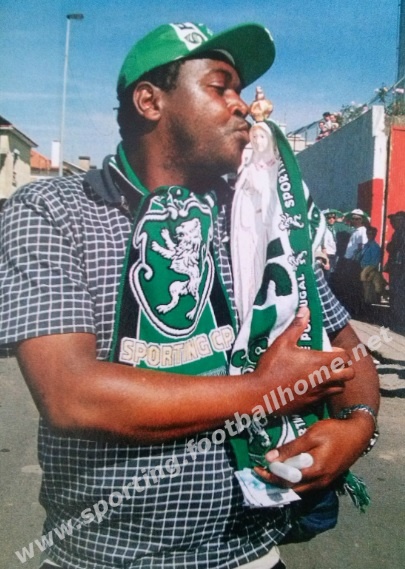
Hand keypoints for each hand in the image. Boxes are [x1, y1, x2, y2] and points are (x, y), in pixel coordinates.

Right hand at [254, 307, 353, 414]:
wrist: (261, 393)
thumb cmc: (272, 365)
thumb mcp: (283, 342)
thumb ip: (297, 326)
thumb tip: (306, 308)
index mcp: (320, 362)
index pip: (345, 357)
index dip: (340, 353)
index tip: (330, 351)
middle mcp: (324, 378)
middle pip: (349, 374)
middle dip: (345, 368)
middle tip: (333, 364)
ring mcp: (319, 393)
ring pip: (340, 388)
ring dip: (337, 380)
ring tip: (325, 375)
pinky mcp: (312, 404)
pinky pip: (326, 397)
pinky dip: (325, 391)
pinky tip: (312, 386)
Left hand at [254, 413, 373, 491]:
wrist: (357, 434)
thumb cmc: (334, 432)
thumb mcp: (311, 435)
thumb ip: (291, 449)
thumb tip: (269, 458)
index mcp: (315, 471)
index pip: (286, 480)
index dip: (270, 476)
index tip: (257, 468)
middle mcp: (319, 482)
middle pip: (290, 488)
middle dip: (273, 481)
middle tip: (260, 471)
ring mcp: (323, 482)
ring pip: (298, 489)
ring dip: (282, 482)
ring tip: (269, 472)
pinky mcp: (326, 479)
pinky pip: (305, 485)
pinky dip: (292, 481)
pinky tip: (285, 472)